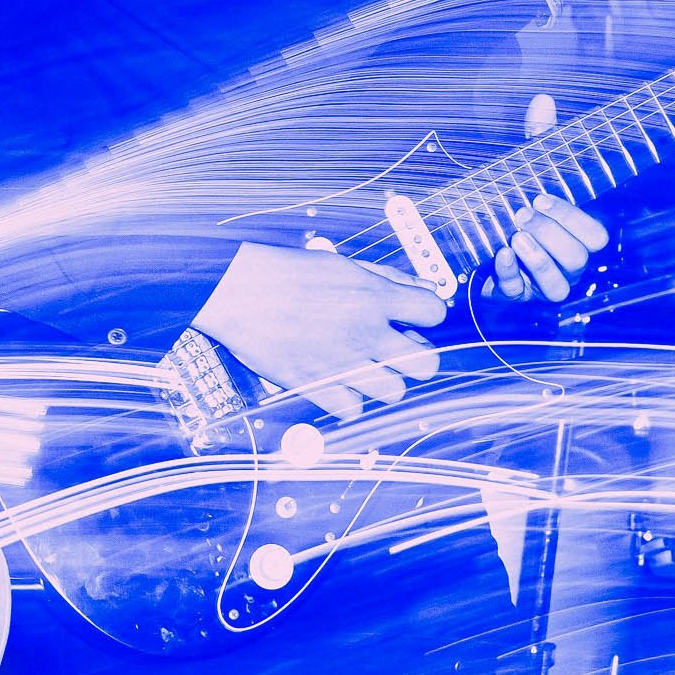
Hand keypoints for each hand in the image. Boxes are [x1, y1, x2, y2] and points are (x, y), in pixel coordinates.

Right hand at [193, 242, 445, 421]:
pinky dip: (348, 402)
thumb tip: (419, 286)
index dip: (429, 316)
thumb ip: (386, 276)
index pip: (435, 312)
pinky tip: (338, 384)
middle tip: (399, 353)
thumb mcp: (343, 263)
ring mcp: (345, 364)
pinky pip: (354, 411)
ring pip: (395, 393)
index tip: (416, 319)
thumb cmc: (286, 273)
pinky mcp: (319, 387)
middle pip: (427, 364)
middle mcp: (368, 333)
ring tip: (366, 369)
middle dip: (419, 360)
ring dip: (385, 383)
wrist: (239, 292)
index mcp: (376, 296)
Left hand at [489, 93, 607, 301]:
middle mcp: (567, 263)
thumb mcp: (528, 171)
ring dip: (537, 260)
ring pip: (557, 285)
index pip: (597, 236)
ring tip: (514, 236)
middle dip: (550, 234)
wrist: (480, 236)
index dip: (573, 218)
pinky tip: (499, 255)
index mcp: (576, 235)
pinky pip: (520, 295)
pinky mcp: (518, 296)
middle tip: (520, 213)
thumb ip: (538, 140)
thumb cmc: (516, 202)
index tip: (542, 196)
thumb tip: (543, 100)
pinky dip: (510, 275)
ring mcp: (543, 282)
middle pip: (578, 258)